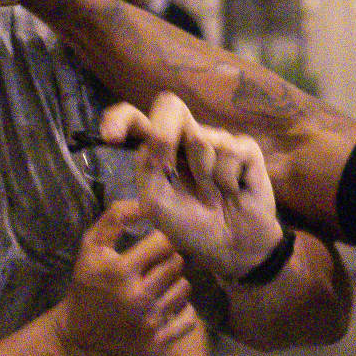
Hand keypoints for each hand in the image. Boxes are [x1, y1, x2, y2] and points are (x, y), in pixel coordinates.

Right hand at [55, 201, 195, 355]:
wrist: (79, 336)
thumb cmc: (87, 285)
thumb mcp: (91, 247)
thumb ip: (115, 218)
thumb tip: (146, 203)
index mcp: (120, 270)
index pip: (164, 242)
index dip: (161, 240)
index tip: (154, 245)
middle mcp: (137, 297)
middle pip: (177, 264)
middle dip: (169, 260)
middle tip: (157, 265)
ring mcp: (149, 322)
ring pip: (184, 289)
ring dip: (175, 284)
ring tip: (160, 285)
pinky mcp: (157, 342)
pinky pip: (188, 319)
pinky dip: (182, 311)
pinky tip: (168, 306)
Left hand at [100, 93, 283, 277]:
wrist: (231, 248)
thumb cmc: (192, 227)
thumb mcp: (157, 203)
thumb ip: (149, 168)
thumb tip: (155, 138)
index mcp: (160, 150)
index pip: (137, 120)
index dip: (121, 119)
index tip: (110, 138)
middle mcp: (187, 139)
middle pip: (172, 108)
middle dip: (165, 135)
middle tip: (169, 168)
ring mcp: (217, 141)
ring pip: (203, 138)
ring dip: (204, 175)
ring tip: (213, 195)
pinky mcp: (245, 149)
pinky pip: (232, 151)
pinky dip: (228, 180)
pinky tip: (233, 192)